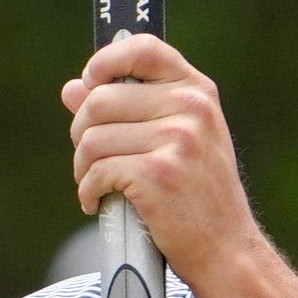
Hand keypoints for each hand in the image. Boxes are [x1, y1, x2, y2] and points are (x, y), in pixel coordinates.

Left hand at [61, 34, 261, 281]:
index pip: (142, 49)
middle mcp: (190, 108)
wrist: (225, 248)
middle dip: (81, 133)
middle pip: (99, 100)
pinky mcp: (158, 174)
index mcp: (196, 91)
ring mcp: (176, 140)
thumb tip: (72, 88)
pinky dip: (87, 192)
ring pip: (91, 139)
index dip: (103, 62)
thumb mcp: (175, 141)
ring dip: (81, 168)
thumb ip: (126, 110)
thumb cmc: (196, 195)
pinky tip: (97, 202)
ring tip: (94, 184)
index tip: (89, 84)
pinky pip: (96, 172)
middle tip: (89, 159)